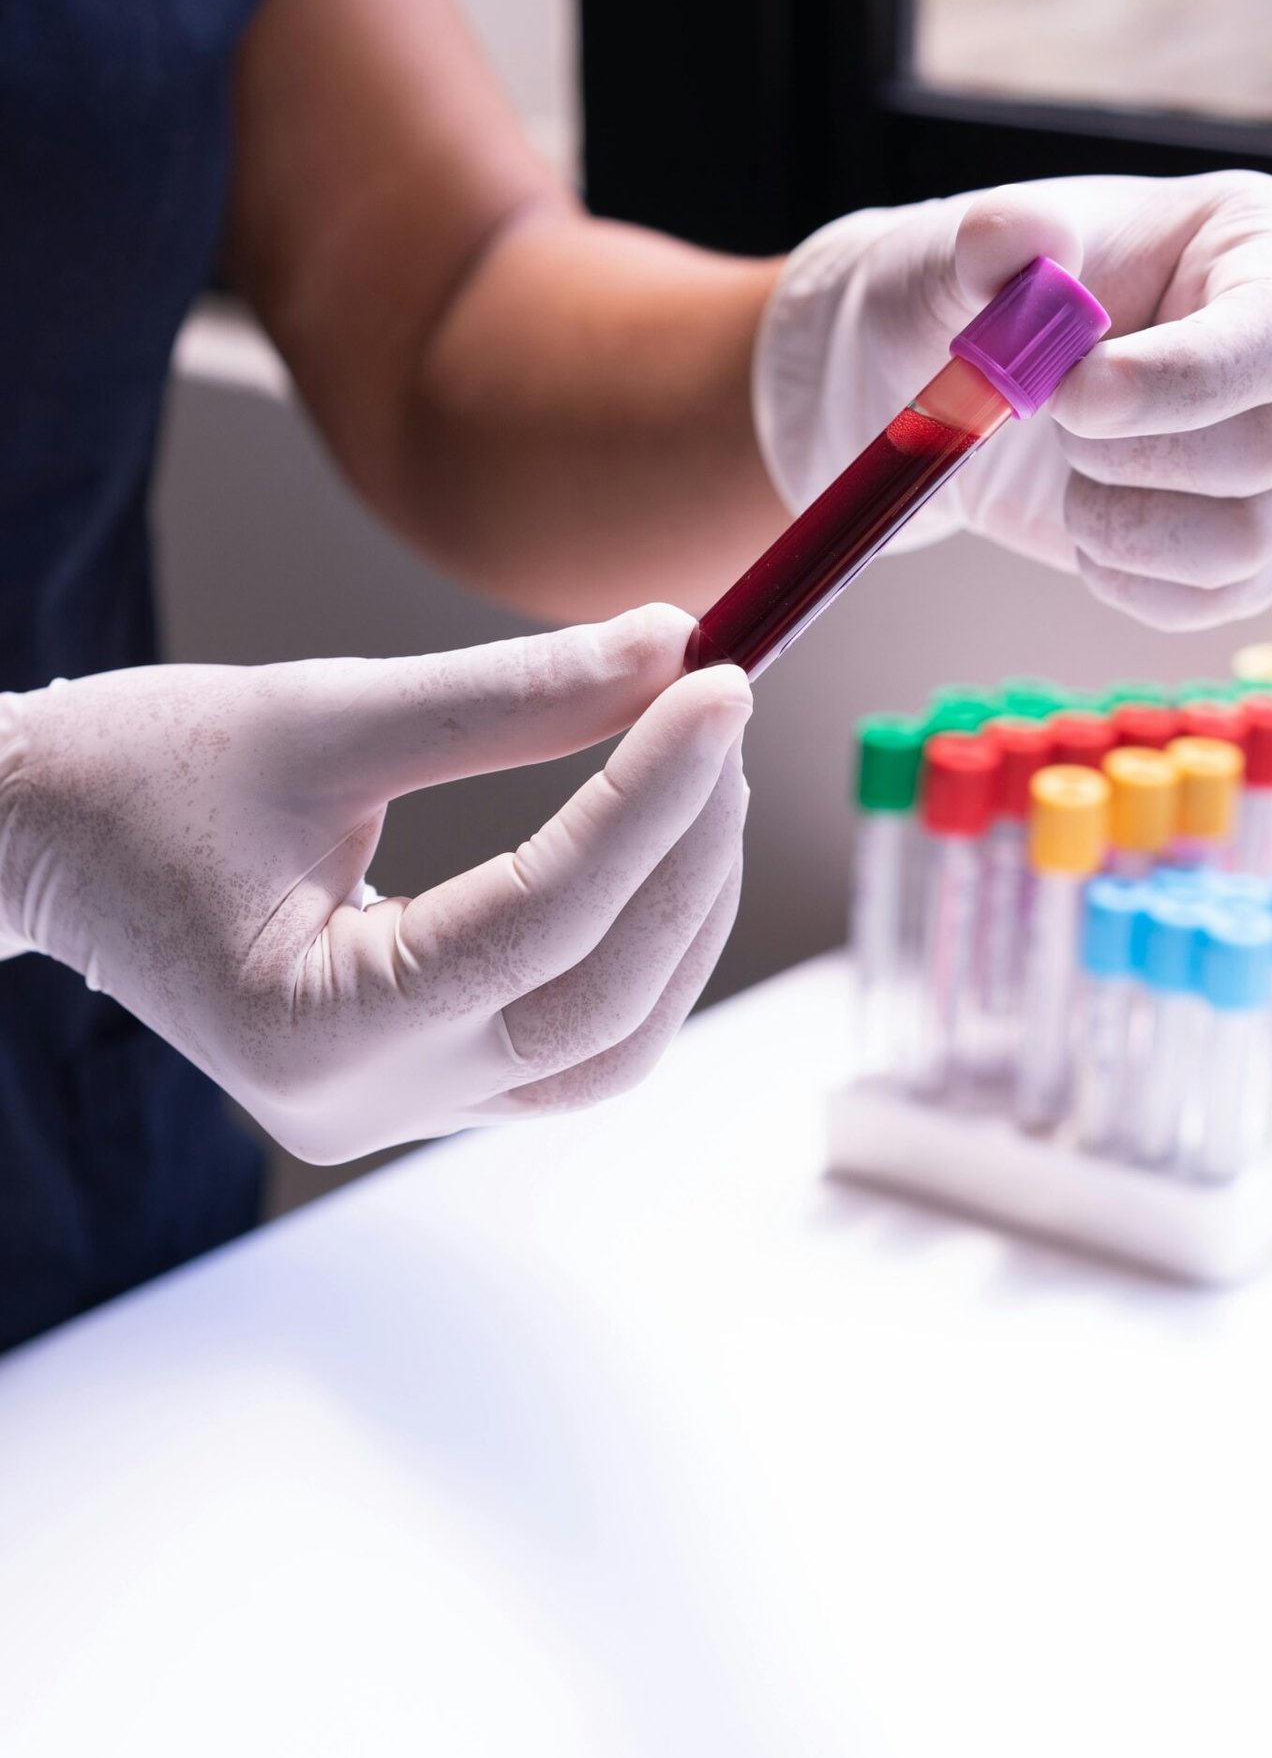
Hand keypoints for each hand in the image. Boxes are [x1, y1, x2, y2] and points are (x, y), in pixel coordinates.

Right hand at [0, 608, 745, 1162]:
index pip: (541, 918)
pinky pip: (570, 1037)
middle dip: (687, 854)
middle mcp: (366, 1104)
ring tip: (700, 771)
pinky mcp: (421, 1084)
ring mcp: (399, 1111)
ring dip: (679, 910)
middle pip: (601, 1004)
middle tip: (718, 712)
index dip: (651, 797)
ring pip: (608, 1042)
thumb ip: (506, 695)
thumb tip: (671, 646)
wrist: (37, 844)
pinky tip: (656, 842)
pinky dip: (633, 943)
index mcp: (315, 1028)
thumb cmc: (134, 776)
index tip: (718, 683)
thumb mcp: (320, 714)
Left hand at [754, 171, 1271, 626]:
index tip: (1074, 396)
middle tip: (1054, 420)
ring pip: (1247, 540)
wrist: (964, 386)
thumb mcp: (969, 251)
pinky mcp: (1253, 543)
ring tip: (1068, 470)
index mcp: (1268, 243)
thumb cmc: (985, 298)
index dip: (1181, 381)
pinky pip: (1214, 597)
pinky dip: (1124, 577)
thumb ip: (992, 239)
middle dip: (1130, 455)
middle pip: (1271, 447)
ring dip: (1121, 523)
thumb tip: (1018, 237)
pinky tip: (1081, 518)